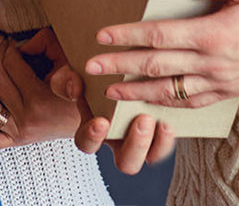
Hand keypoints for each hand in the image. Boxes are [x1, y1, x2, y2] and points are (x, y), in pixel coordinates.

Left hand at [0, 29, 82, 148]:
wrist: (92, 122)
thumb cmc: (81, 88)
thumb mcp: (68, 60)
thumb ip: (45, 45)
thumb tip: (19, 42)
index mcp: (40, 98)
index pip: (12, 65)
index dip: (8, 48)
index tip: (9, 40)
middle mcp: (27, 117)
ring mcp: (20, 131)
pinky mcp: (17, 140)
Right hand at [48, 59, 174, 172]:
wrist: (107, 76)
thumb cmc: (86, 77)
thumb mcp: (72, 76)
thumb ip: (67, 81)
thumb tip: (75, 88)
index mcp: (92, 130)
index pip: (87, 143)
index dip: (93, 137)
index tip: (101, 122)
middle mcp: (117, 142)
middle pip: (127, 163)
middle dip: (136, 145)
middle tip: (143, 121)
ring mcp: (139, 139)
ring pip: (152, 157)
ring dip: (158, 144)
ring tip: (162, 123)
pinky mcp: (156, 131)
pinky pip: (167, 142)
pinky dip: (170, 134)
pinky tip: (171, 118)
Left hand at [85, 0, 238, 107]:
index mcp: (211, 34)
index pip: (158, 36)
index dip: (127, 36)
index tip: (101, 35)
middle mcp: (211, 62)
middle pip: (155, 66)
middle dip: (119, 66)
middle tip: (91, 66)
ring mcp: (219, 81)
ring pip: (169, 91)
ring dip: (136, 91)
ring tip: (110, 91)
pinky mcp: (227, 92)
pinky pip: (191, 102)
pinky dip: (166, 104)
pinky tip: (148, 102)